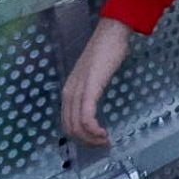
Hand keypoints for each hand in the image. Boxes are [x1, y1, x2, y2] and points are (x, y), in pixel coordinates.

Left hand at [61, 17, 132, 146]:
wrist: (111, 34)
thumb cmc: (107, 51)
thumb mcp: (94, 77)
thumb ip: (90, 91)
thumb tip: (94, 108)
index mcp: (68, 91)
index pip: (67, 123)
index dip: (80, 137)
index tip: (97, 139)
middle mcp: (69, 93)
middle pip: (70, 128)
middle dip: (86, 142)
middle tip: (102, 144)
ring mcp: (78, 91)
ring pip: (77, 126)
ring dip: (91, 138)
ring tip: (105, 140)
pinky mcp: (89, 89)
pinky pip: (86, 117)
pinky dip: (93, 130)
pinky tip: (103, 132)